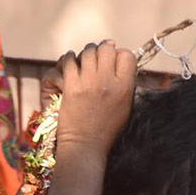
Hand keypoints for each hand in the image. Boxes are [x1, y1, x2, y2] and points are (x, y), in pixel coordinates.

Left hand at [41, 41, 136, 157]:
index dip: (119, 55)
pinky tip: (70, 61)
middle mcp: (108, 82)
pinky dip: (69, 58)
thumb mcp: (125, 106)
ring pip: (88, 52)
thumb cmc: (106, 129)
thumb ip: (125, 83)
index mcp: (125, 87)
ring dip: (85, 53)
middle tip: (97, 56)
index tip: (113, 60)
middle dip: (102, 50)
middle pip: (106, 49)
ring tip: (83, 58)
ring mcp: (89, 84)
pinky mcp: (71, 88)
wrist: (85, 145)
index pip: (127, 55)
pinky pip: (69, 62)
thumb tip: (121, 61)